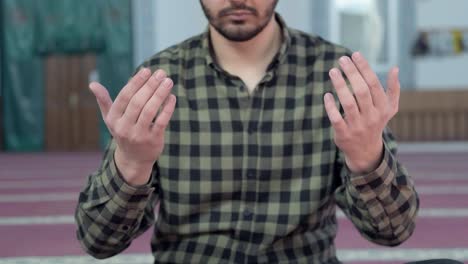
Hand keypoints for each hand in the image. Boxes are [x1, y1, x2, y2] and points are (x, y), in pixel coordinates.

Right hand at [89, 68, 175, 185]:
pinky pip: (161, 121)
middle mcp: (124, 127)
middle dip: (150, 86)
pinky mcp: (153, 140)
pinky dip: (167, 108)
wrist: (133, 159)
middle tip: (161, 73)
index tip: (146, 70)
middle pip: (138, 102)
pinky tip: (172, 97)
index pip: (124, 97)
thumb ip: (103, 101)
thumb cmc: (123, 131)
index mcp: (113, 118)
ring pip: (150, 111)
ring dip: (160, 94)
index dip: (136, 82)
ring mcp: (138, 135)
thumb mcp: (111, 118)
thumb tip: (92, 84)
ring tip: (168, 82)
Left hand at [324, 52, 399, 173]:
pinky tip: (327, 95)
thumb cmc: (376, 123)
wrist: (366, 151)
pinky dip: (331, 107)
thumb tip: (395, 68)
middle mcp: (371, 116)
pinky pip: (336, 119)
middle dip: (352, 73)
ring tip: (332, 71)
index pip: (373, 84)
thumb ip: (393, 89)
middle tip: (342, 59)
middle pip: (361, 91)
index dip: (364, 68)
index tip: (355, 54)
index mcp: (383, 108)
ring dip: (340, 86)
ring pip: (348, 103)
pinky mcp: (344, 134)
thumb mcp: (389, 109)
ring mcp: (357, 126)